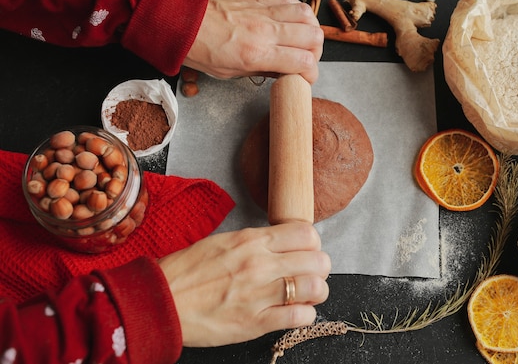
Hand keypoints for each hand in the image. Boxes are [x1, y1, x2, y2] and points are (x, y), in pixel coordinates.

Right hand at [158, 223, 330, 346]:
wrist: (159, 302)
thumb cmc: (186, 272)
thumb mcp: (222, 242)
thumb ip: (255, 242)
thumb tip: (281, 243)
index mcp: (251, 240)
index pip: (306, 233)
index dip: (313, 243)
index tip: (307, 251)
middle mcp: (260, 264)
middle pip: (318, 260)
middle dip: (319, 268)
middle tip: (309, 274)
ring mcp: (259, 294)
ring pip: (316, 288)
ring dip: (316, 292)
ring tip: (306, 295)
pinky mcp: (256, 323)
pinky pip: (300, 317)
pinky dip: (305, 315)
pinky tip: (295, 313)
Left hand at [183, 0, 323, 84]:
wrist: (180, 21)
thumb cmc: (201, 50)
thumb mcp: (231, 73)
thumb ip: (262, 70)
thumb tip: (283, 71)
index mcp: (257, 54)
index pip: (304, 62)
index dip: (312, 74)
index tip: (306, 78)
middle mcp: (265, 31)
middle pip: (313, 37)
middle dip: (316, 53)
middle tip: (306, 60)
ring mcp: (264, 13)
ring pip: (307, 15)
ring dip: (311, 30)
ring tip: (303, 40)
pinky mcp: (259, 0)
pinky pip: (291, 1)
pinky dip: (299, 12)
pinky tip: (292, 22)